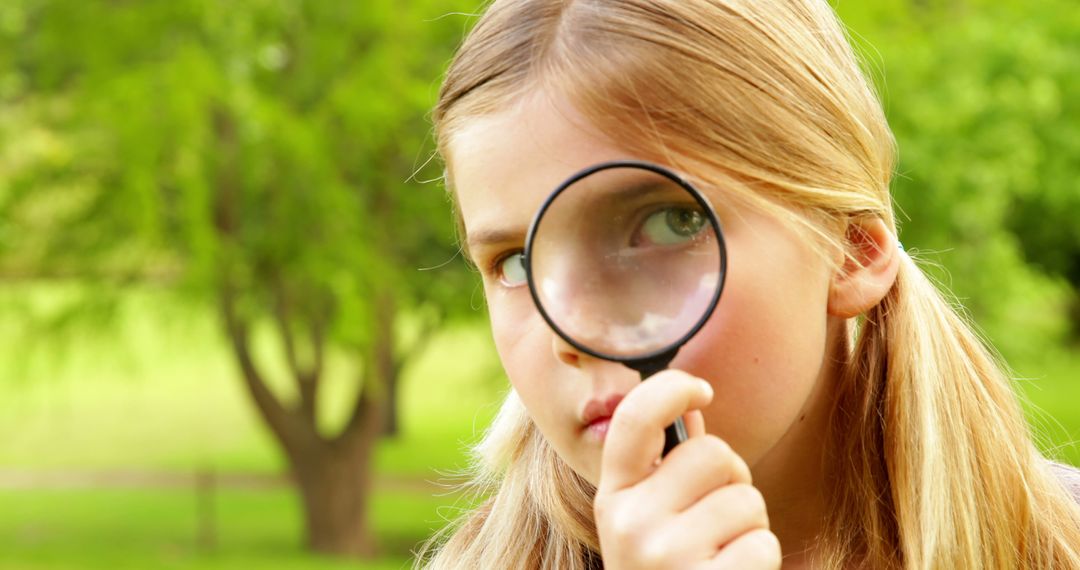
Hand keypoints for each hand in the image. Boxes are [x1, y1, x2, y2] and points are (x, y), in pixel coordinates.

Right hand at [594, 371, 780, 568]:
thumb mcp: (647, 523)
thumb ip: (665, 467)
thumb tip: (691, 406)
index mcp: (612, 497)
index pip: (632, 418)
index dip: (671, 388)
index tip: (701, 389)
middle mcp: (629, 522)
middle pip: (713, 453)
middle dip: (732, 478)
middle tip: (716, 517)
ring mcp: (665, 555)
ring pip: (746, 498)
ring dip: (749, 524)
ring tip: (722, 553)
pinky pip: (763, 542)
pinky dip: (760, 559)